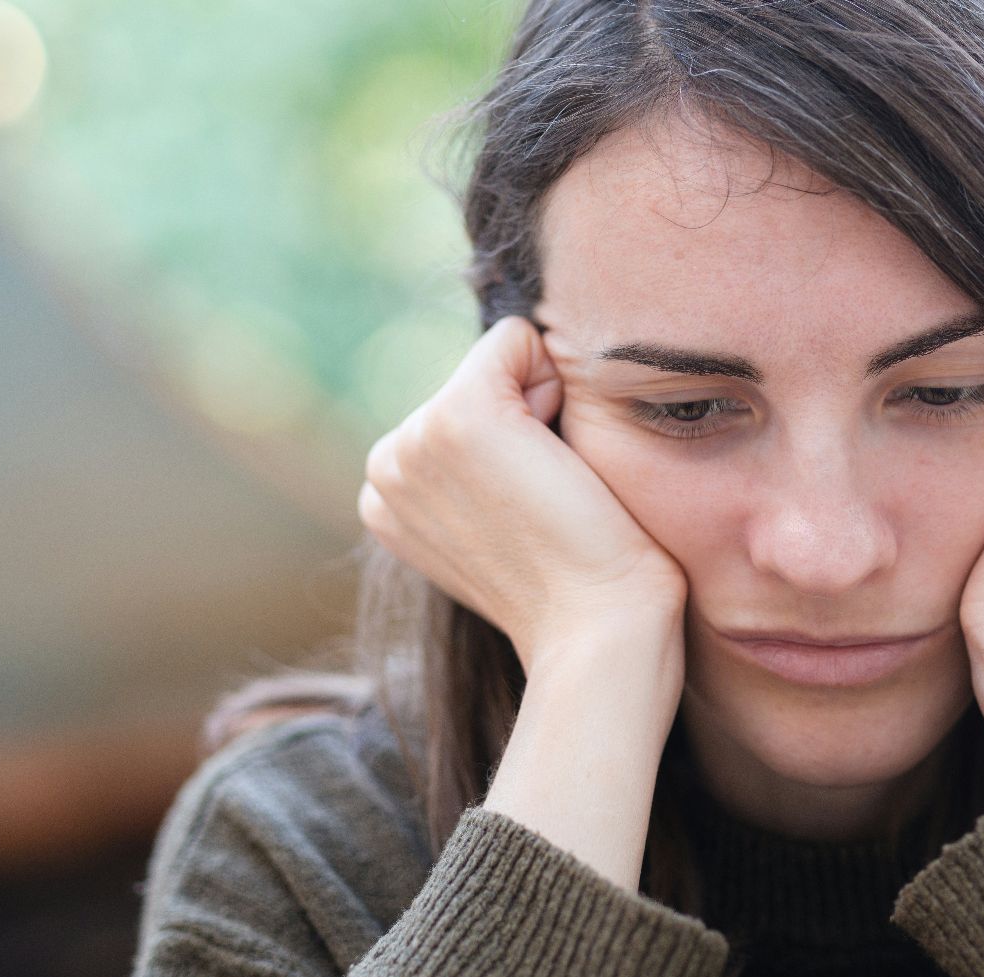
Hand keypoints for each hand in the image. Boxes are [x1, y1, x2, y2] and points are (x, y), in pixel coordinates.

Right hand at [358, 315, 688, 671]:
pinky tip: (559, 462)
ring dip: (546, 412)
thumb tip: (516, 419)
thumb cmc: (578, 585)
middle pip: (482, 378)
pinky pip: (516, 339)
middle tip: (546, 506)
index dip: (518, 447)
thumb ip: (481, 472)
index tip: (531, 514)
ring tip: (551, 493)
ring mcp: (415, 440)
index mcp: (387, 497)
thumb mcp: (503, 521)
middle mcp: (386, 466)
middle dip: (529, 423)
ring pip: (501, 362)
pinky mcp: (459, 417)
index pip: (460, 410)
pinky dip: (556, 382)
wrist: (598, 629)